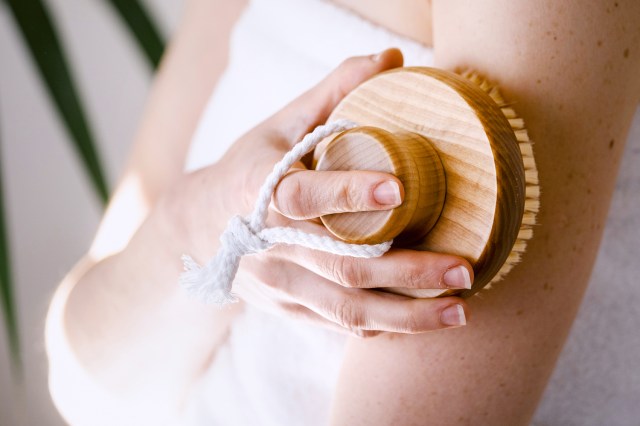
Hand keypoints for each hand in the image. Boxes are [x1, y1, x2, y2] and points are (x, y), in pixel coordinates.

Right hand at [187, 49, 472, 336]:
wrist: (198, 226)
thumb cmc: (248, 167)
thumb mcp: (280, 123)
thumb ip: (334, 91)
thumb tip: (393, 59)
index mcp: (257, 190)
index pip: (301, 197)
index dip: (346, 193)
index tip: (399, 188)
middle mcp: (267, 245)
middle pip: (341, 268)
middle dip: (407, 271)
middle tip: (463, 269)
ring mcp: (277, 284)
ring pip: (345, 309)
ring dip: (406, 317)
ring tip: (460, 309)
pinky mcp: (287, 308)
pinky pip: (338, 325)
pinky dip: (383, 326)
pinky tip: (423, 322)